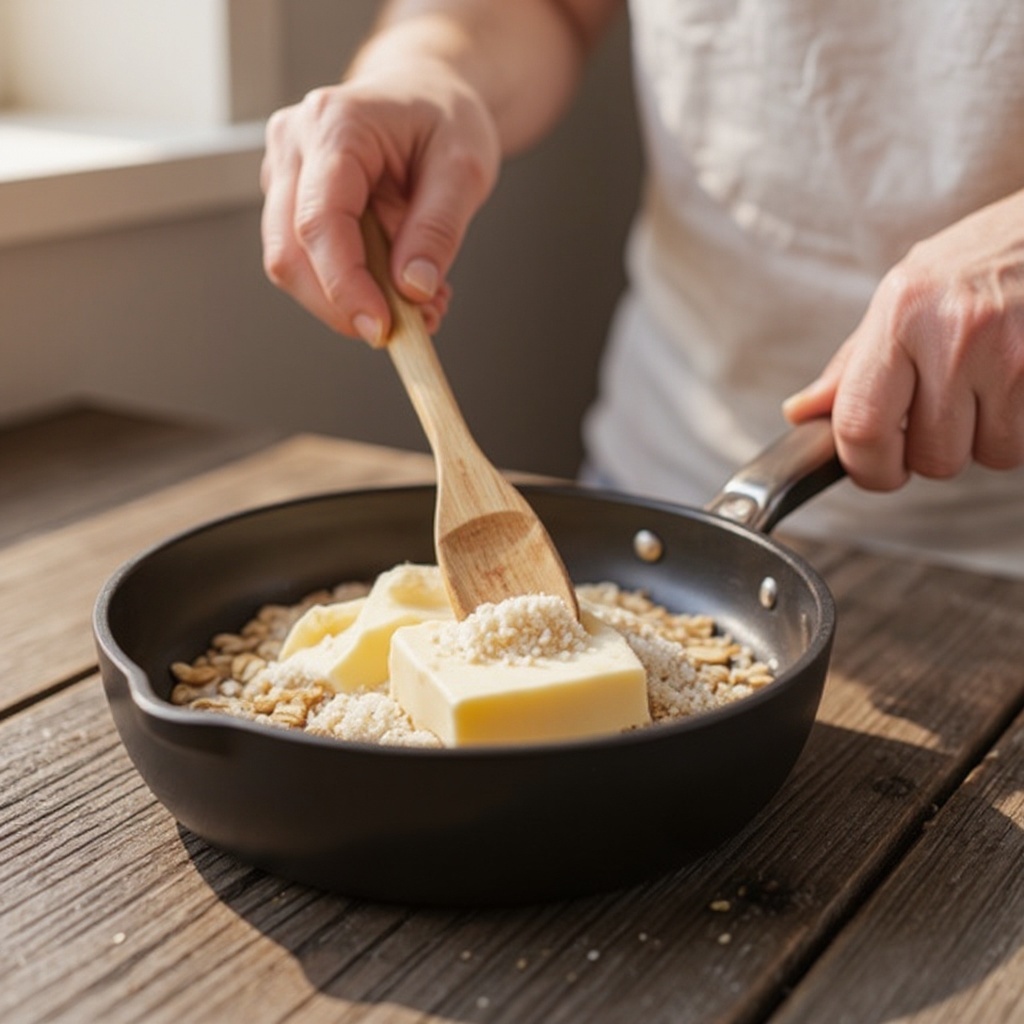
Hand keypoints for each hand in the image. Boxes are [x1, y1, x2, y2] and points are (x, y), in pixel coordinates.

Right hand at [260, 61, 500, 344]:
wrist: (427, 93)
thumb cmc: (444, 117)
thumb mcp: (465, 167)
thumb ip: (438, 229)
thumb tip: (414, 289)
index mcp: (334, 125)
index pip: (319, 221)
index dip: (345, 286)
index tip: (381, 329)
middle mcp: (293, 145)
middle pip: (290, 253)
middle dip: (343, 306)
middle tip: (408, 331)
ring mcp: (284, 174)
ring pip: (292, 265)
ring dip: (349, 303)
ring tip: (417, 306)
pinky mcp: (291, 202)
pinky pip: (308, 263)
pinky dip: (351, 290)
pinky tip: (398, 287)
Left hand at [784, 190, 1023, 489]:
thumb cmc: (987, 258)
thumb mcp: (908, 294)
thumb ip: (855, 362)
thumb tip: (802, 412)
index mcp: (902, 314)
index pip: (861, 425)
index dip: (867, 467)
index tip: (877, 470)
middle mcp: (954, 334)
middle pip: (931, 457)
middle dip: (936, 451)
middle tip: (948, 410)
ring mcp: (1013, 356)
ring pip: (988, 455)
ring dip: (988, 438)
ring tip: (993, 384)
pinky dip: (1021, 428)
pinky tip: (1020, 384)